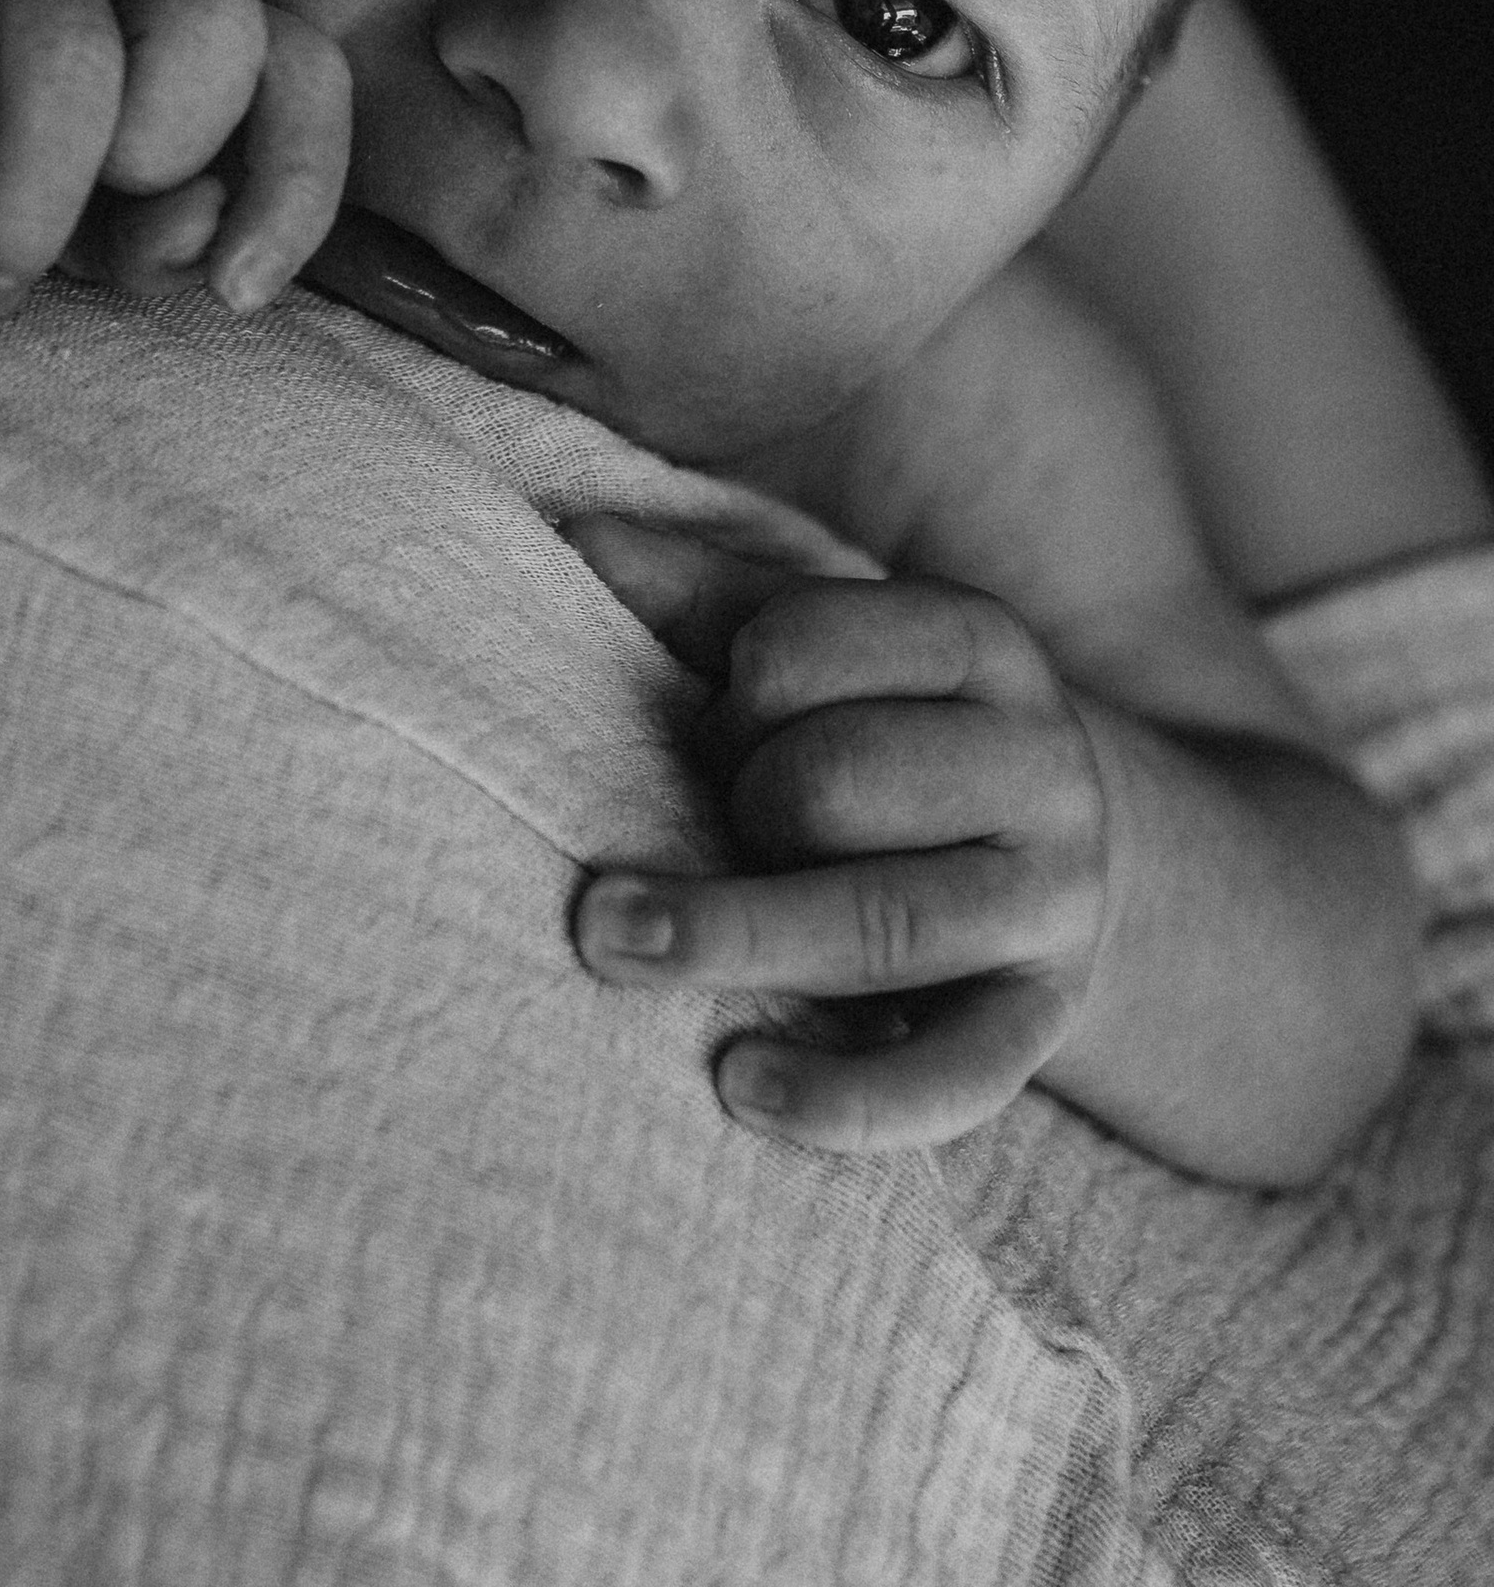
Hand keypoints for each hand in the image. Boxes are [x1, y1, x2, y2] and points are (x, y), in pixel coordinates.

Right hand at [0, 0, 350, 318]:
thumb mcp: (49, 227)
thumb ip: (132, 235)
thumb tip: (199, 236)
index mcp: (178, 10)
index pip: (298, 64)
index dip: (296, 179)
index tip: (237, 294)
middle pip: (214, 24)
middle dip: (155, 169)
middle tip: (60, 257)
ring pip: (71, 43)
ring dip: (31, 197)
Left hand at [565, 516, 1112, 1152]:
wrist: (1059, 852)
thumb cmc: (894, 730)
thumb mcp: (831, 648)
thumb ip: (707, 599)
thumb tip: (576, 537)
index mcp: (978, 640)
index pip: (803, 645)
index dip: (729, 691)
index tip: (718, 723)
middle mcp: (1038, 762)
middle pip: (835, 780)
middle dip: (741, 806)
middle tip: (720, 824)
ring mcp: (1054, 898)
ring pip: (882, 920)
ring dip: (731, 935)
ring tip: (610, 945)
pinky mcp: (1045, 1020)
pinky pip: (956, 1075)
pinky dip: (844, 1097)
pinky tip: (737, 1086)